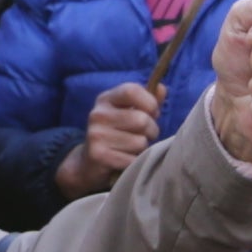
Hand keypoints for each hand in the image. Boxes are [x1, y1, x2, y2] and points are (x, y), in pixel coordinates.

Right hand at [56, 77, 161, 197]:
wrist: (89, 163)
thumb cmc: (117, 134)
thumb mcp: (130, 112)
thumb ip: (148, 100)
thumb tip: (162, 89)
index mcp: (106, 99)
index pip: (131, 90)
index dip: (150, 102)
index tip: (153, 113)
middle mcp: (98, 114)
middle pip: (141, 120)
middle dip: (151, 131)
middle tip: (144, 136)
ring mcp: (96, 134)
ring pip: (140, 142)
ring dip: (142, 149)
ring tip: (132, 149)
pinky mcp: (98, 155)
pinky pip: (132, 160)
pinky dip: (134, 162)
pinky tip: (125, 160)